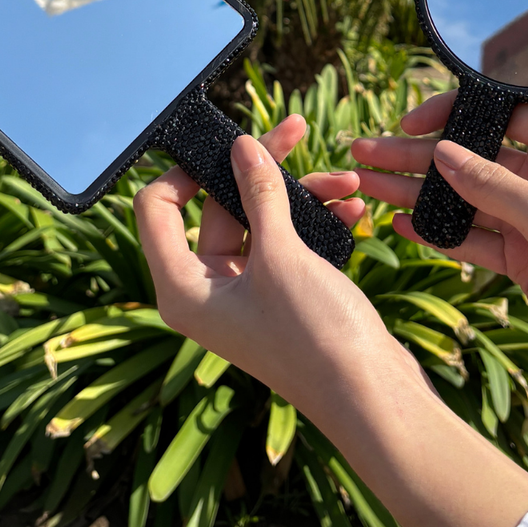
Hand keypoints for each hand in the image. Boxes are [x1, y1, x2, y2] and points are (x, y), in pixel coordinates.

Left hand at [134, 112, 527, 526]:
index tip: (227, 144)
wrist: (370, 394)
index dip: (187, 169)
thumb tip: (243, 145)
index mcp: (182, 287)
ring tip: (345, 179)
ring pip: (260, 222)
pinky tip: (350, 207)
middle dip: (261, 172)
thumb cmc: (314, 334)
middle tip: (295, 131)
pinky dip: (314, 222)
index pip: (157, 209)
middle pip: (217, 208)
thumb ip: (259, 193)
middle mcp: (206, 291)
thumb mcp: (282, 255)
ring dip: (300, 196)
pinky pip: (287, 244)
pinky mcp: (281, 296)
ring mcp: (245, 294)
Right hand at [351, 94, 527, 427]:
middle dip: (419, 155)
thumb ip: (492, 184)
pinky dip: (439, 233)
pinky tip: (402, 225)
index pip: (505, 113)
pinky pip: (473, 240)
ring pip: (466, 200)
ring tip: (368, 184)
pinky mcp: (525, 265)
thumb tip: (444, 152)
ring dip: (419, 193)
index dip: (457, 111)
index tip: (412, 122)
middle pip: (474, 157)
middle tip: (365, 150)